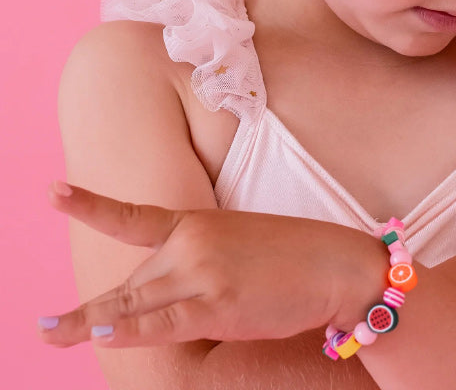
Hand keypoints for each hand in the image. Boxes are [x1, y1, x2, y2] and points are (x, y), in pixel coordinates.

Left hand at [37, 186, 384, 347]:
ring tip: (48, 332)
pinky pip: (165, 322)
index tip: (52, 192)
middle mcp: (193, 243)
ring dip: (91, 323)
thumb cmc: (293, 255)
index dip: (91, 204)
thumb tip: (159, 295)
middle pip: (134, 284)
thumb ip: (196, 262)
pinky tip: (102, 334)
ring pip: (135, 304)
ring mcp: (204, 272)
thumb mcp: (238, 243)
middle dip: (109, 310)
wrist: (336, 263)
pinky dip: (132, 331)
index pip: (134, 217)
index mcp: (198, 223)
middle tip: (51, 325)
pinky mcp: (219, 304)